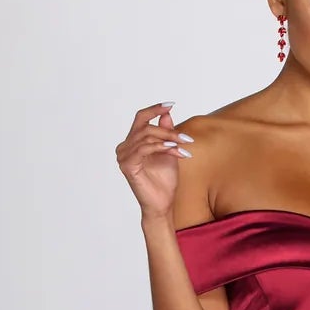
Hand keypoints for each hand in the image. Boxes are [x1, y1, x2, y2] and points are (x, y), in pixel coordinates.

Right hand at [115, 100, 192, 220]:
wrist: (163, 204)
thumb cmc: (164, 182)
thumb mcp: (169, 151)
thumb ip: (166, 133)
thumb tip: (167, 114)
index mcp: (132, 142)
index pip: (141, 118)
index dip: (154, 109)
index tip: (170, 104)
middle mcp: (124, 147)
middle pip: (145, 126)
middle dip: (168, 130)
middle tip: (186, 138)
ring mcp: (123, 157)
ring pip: (146, 137)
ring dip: (168, 139)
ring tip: (184, 145)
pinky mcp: (127, 166)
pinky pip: (144, 149)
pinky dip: (161, 147)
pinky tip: (173, 150)